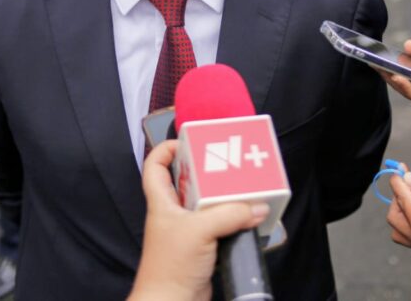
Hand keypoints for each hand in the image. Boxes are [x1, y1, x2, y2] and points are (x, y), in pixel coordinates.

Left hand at [129, 141, 269, 300]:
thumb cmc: (170, 268)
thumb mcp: (200, 231)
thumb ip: (230, 215)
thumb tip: (256, 207)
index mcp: (162, 203)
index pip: (155, 166)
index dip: (167, 149)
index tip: (189, 141)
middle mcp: (174, 214)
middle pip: (188, 182)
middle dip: (208, 171)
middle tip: (228, 163)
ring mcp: (188, 231)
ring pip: (207, 205)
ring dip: (225, 198)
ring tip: (244, 187)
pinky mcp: (203, 248)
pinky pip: (220, 227)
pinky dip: (234, 221)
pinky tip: (249, 219)